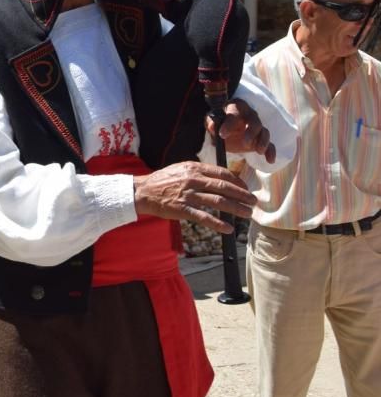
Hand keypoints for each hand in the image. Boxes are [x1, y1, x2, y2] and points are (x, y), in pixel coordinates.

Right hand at [133, 161, 256, 233]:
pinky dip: (218, 224)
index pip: (222, 174)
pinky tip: (228, 228)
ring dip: (236, 209)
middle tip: (253, 201)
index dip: (238, 182)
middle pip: (224, 187)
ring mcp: (188, 195)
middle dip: (242, 195)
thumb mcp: (181, 169)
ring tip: (247, 214)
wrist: (142, 191)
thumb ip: (199, 172)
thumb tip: (220, 178)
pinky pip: (204, 217)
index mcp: (194, 168)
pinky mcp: (182, 209)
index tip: (246, 189)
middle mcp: (193, 180)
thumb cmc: (163, 180)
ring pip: (218, 202)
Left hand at [205, 98, 275, 163]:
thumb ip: (211, 122)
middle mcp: (250, 116)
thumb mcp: (212, 121)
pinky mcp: (261, 140)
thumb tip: (212, 126)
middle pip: (255, 123)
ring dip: (263, 142)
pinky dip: (271, 152)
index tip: (222, 135)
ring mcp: (258, 128)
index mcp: (236, 109)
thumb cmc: (219, 122)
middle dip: (251, 133)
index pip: (234, 115)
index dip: (229, 124)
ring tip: (259, 151)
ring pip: (264, 132)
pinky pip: (270, 145)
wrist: (226, 129)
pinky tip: (270, 160)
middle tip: (245, 143)